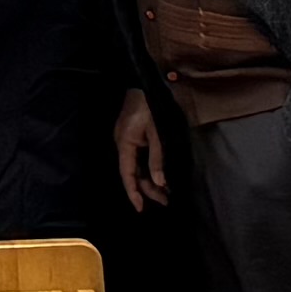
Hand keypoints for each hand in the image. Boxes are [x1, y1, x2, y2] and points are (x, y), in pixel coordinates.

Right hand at [114, 94, 170, 211]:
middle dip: (148, 188)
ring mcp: (127, 140)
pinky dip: (149, 168)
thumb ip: (158, 158)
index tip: (140, 209)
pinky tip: (160, 175)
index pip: (127, 174)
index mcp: (125, 143)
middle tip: (167, 201)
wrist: (144, 83)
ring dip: (150, 179)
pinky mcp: (133, 136)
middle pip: (133, 173)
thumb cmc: (151, 105)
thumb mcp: (157, 132)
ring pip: (137, 166)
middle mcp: (123, 144)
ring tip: (167, 192)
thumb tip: (160, 182)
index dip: (133, 193)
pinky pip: (139, 158)